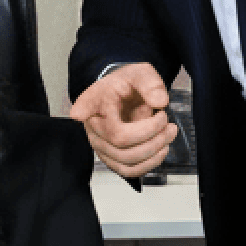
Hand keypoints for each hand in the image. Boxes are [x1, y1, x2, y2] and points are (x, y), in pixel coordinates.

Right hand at [69, 61, 176, 177]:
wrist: (124, 97)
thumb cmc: (128, 86)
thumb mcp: (140, 73)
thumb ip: (150, 83)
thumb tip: (159, 102)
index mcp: (96, 99)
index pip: (87, 106)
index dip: (83, 111)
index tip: (77, 113)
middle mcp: (93, 126)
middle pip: (120, 140)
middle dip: (152, 133)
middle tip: (165, 119)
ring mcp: (100, 146)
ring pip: (127, 159)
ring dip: (154, 150)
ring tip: (169, 132)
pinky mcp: (111, 159)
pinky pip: (129, 171)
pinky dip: (149, 164)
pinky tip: (161, 150)